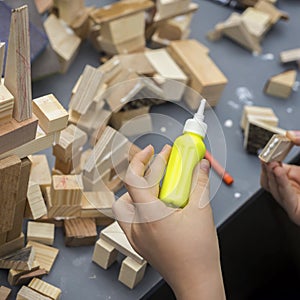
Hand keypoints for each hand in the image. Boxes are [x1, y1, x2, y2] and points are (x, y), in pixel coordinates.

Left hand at [113, 145, 224, 299]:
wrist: (197, 282)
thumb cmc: (199, 254)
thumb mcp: (201, 212)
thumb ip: (199, 183)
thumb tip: (200, 165)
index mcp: (150, 216)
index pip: (134, 179)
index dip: (141, 159)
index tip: (154, 150)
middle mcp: (138, 226)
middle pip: (129, 189)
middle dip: (145, 171)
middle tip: (162, 163)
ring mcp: (136, 236)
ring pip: (124, 205)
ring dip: (137, 191)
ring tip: (155, 185)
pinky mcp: (139, 243)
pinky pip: (130, 218)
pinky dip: (140, 206)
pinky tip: (156, 206)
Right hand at [260, 130, 299, 224]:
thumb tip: (290, 135)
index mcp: (296, 178)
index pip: (276, 167)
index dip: (271, 157)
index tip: (269, 148)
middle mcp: (294, 189)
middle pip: (270, 178)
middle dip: (266, 166)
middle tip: (266, 154)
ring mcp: (294, 200)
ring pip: (272, 188)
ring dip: (269, 173)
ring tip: (270, 161)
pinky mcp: (296, 211)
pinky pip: (284, 197)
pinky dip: (280, 183)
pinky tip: (278, 170)